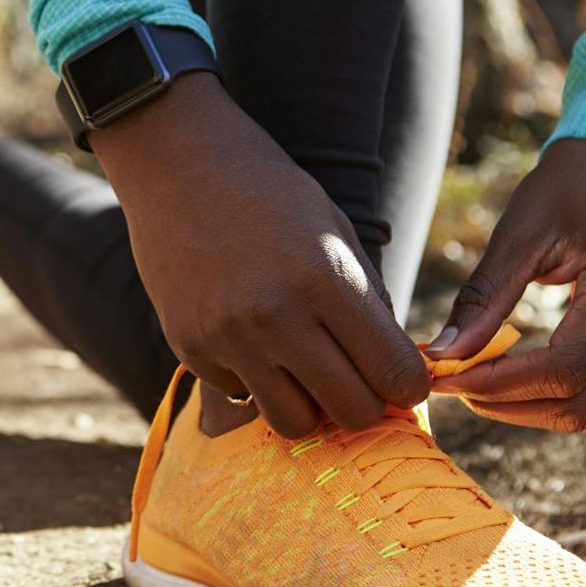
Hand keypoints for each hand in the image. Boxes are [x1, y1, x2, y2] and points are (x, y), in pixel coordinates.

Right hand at [92, 72, 428, 437]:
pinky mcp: (190, 347)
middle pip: (351, 411)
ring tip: (309, 374)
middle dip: (367, 405)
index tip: (402, 379)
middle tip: (361, 383)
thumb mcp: (335, 230)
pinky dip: (258, 382)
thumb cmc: (269, 191)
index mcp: (326, 279)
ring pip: (294, 423)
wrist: (177, 163)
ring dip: (312, 406)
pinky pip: (243, 396)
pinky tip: (254, 342)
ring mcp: (228, 337)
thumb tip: (396, 371)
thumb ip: (367, 301)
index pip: (394, 373)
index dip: (409, 386)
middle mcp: (277, 316)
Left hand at [425, 138, 585, 432]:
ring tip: (470, 377)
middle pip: (579, 401)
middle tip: (451, 384)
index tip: (446, 378)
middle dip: (507, 403)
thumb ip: (483, 298)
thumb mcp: (518, 233)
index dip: (499, 384)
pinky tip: (502, 369)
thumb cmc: (568, 187)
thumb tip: (443, 356)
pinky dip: (545, 389)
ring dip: (524, 404)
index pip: (565, 368)